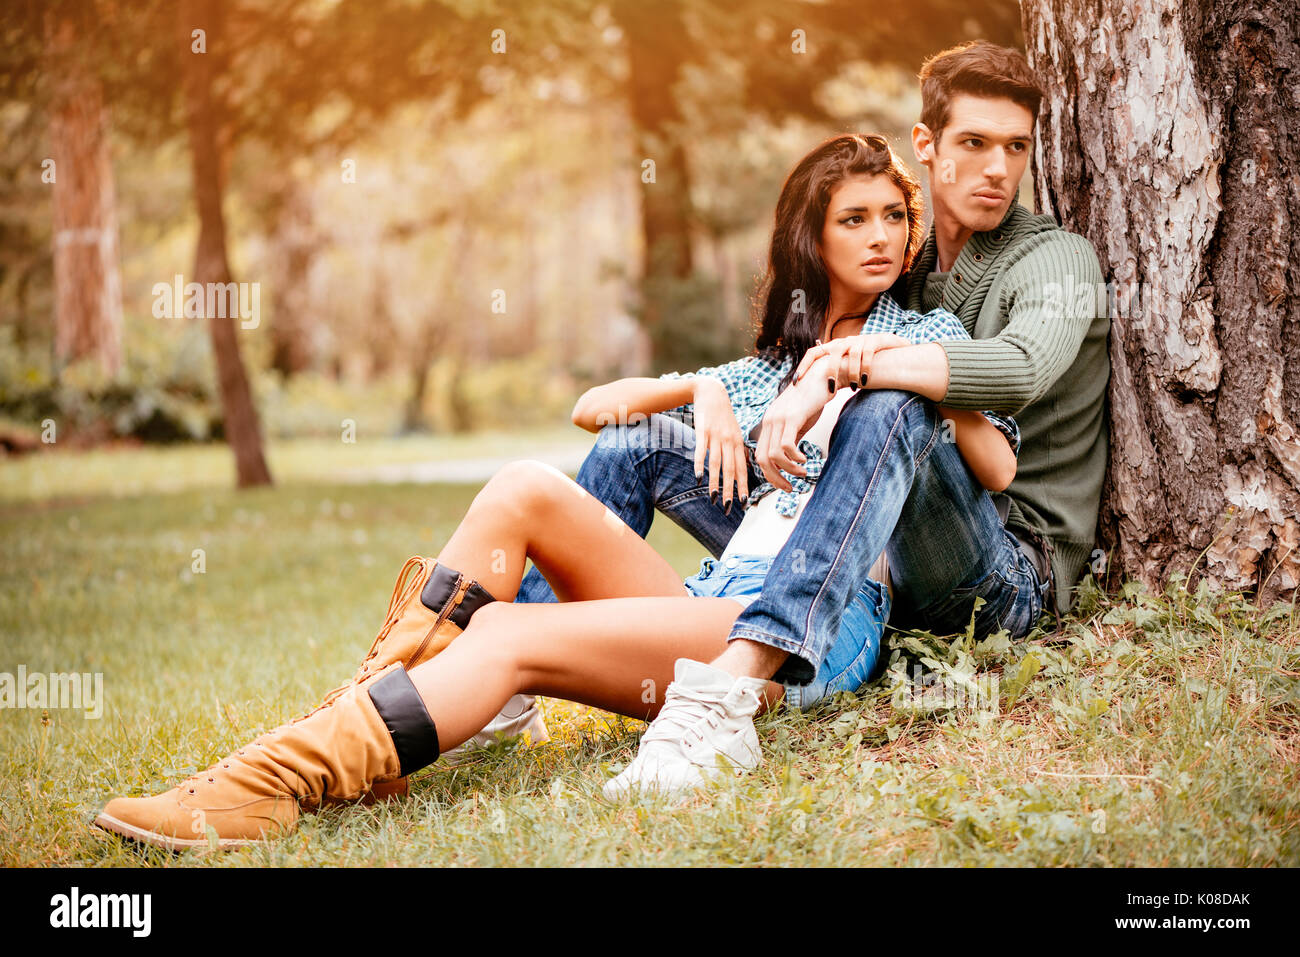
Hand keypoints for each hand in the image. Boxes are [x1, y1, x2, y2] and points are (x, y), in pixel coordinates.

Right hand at [691, 377, 748, 508]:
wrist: (712, 391)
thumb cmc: (723, 415)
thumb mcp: (735, 430)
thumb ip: (738, 449)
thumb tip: (743, 467)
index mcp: (738, 442)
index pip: (742, 468)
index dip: (743, 486)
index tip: (744, 502)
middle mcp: (729, 441)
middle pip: (730, 469)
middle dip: (730, 490)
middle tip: (728, 507)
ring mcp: (716, 436)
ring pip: (716, 464)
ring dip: (715, 482)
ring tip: (714, 498)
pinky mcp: (703, 431)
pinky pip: (701, 451)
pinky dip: (699, 465)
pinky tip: (698, 478)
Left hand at [754, 360, 833, 491]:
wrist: (823, 375)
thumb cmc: (812, 400)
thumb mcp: (798, 423)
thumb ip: (791, 439)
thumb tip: (789, 460)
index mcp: (769, 424)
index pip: (760, 455)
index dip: (769, 474)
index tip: (783, 484)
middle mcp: (770, 421)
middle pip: (762, 459)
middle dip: (775, 478)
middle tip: (790, 488)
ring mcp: (779, 419)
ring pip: (774, 455)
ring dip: (789, 470)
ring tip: (802, 472)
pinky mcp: (792, 417)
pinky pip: (786, 445)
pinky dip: (795, 458)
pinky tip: (805, 458)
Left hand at [793, 333, 910, 391]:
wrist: (893, 348)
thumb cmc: (866, 361)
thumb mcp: (847, 366)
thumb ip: (834, 374)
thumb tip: (817, 393)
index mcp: (834, 348)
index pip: (813, 353)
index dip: (803, 365)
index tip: (796, 381)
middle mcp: (845, 341)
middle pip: (832, 353)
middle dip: (831, 371)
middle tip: (831, 389)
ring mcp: (860, 340)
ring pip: (852, 354)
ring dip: (852, 372)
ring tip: (854, 388)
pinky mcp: (874, 341)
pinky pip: (867, 354)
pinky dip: (865, 368)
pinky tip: (865, 380)